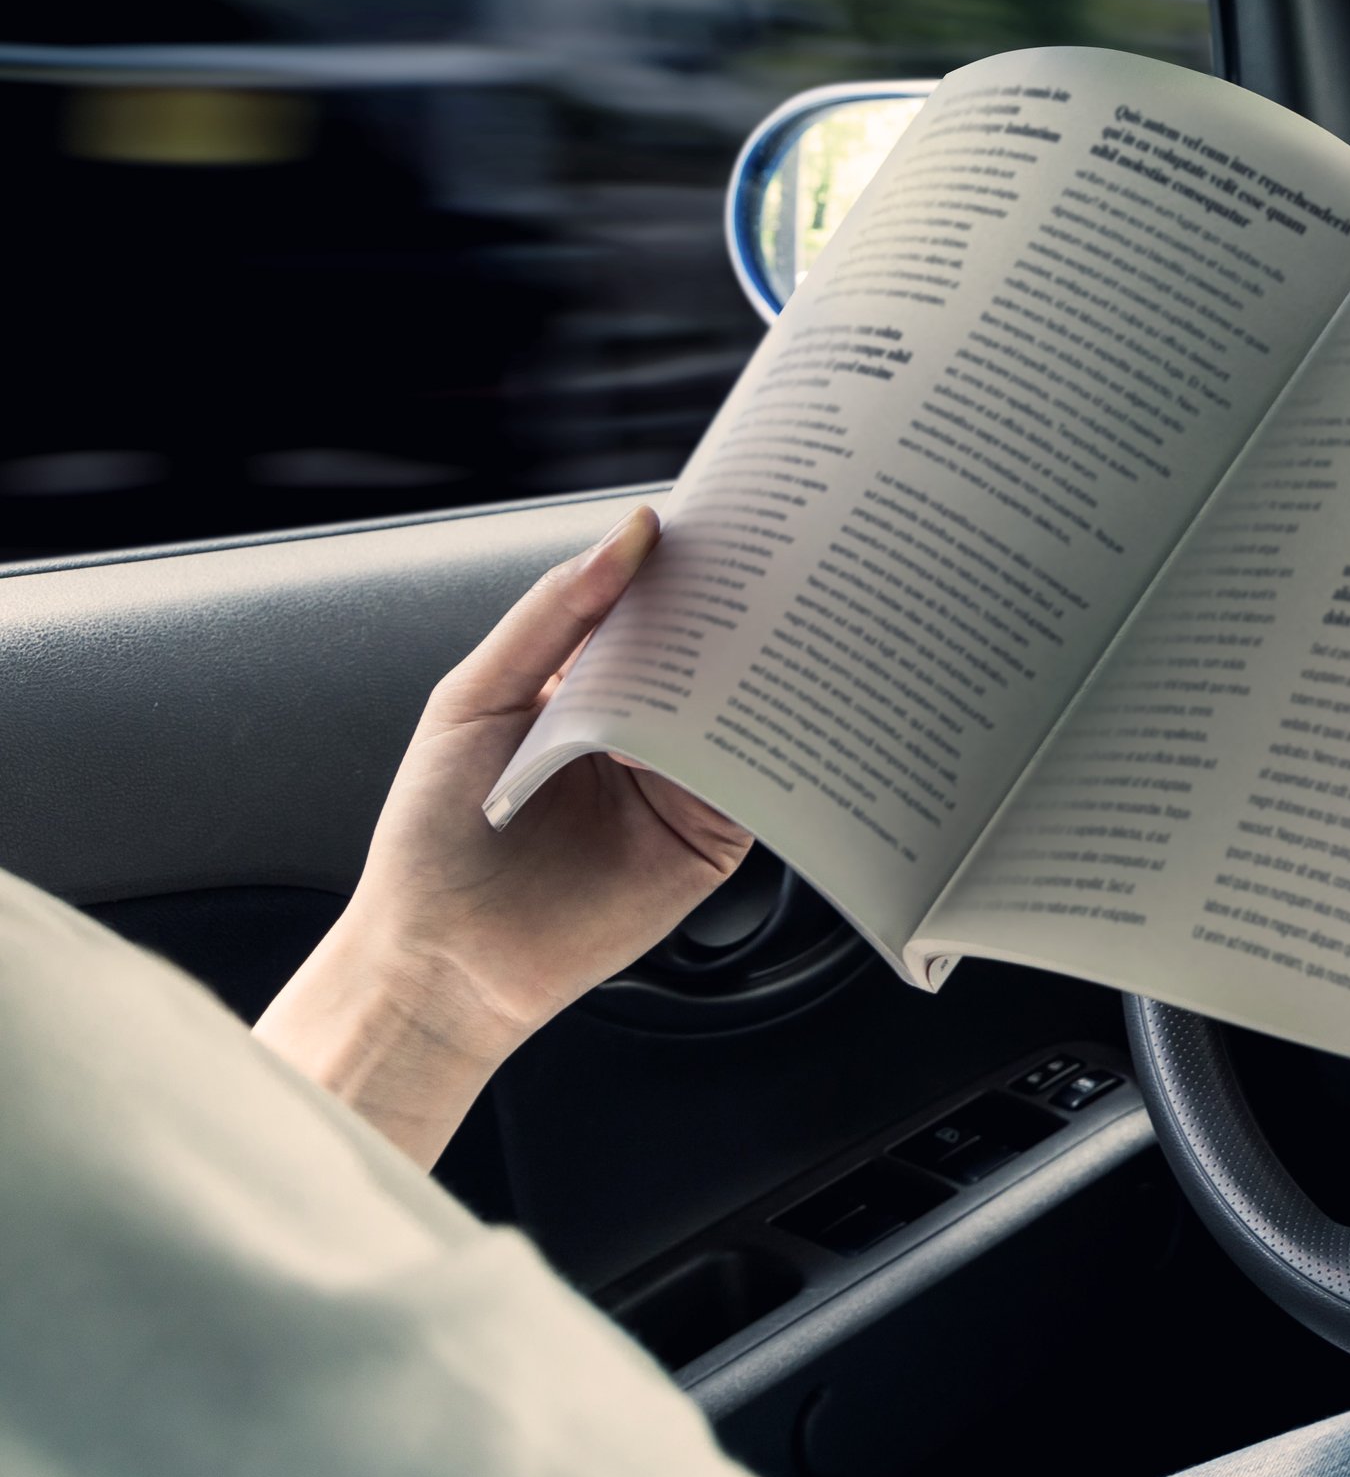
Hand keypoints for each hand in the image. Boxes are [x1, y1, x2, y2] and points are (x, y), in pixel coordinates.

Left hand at [256, 508, 755, 1163]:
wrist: (440, 960)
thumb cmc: (433, 834)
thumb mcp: (475, 696)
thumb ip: (554, 615)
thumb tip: (634, 531)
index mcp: (586, 684)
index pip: (653, 609)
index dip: (689, 565)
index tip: (733, 516)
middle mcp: (642, 728)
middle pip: (708, 653)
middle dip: (742, 609)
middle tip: (784, 561)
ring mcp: (682, 781)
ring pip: (742, 711)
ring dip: (766, 672)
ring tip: (788, 627)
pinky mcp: (713, 837)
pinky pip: (757, 782)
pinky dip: (773, 749)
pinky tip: (776, 718)